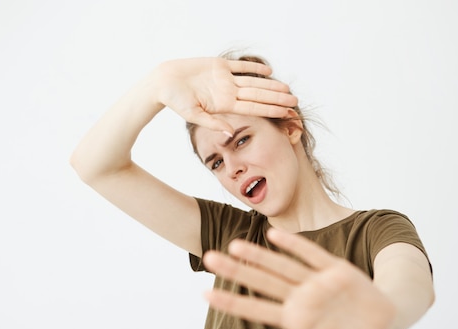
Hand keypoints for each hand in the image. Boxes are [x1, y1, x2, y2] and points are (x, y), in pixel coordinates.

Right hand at [153, 58, 297, 133]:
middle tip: (295, 101)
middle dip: (277, 98)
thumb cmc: (174, 100)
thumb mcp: (193, 114)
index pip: (254, 108)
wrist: (163, 82)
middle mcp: (228, 93)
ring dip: (270, 84)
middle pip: (258, 95)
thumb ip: (212, 123)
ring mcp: (224, 79)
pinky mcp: (218, 65)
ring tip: (287, 88)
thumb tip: (229, 133)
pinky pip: (240, 67)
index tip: (287, 112)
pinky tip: (269, 71)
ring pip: (253, 82)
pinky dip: (254, 68)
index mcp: (225, 105)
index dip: (271, 109)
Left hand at [202, 228, 396, 328]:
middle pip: (262, 282)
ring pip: (281, 266)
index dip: (231, 302)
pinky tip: (272, 235)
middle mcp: (301, 298)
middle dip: (236, 271)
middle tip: (207, 259)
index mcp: (296, 319)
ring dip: (258, 256)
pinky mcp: (335, 269)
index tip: (204, 295)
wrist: (387, 323)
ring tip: (233, 246)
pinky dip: (293, 245)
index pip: (256, 309)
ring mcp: (316, 282)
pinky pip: (311, 255)